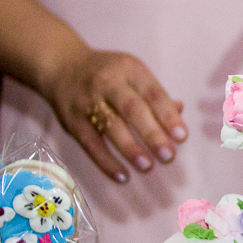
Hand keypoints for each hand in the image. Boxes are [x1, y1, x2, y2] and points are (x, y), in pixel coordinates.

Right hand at [42, 48, 187, 182]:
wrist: (61, 65)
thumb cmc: (109, 74)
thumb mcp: (133, 74)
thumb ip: (156, 95)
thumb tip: (179, 112)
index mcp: (130, 69)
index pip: (153, 93)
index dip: (168, 115)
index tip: (181, 136)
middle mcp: (108, 82)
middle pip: (132, 109)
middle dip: (152, 134)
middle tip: (168, 156)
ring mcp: (87, 101)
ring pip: (110, 127)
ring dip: (130, 149)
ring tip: (148, 167)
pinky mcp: (72, 121)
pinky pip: (90, 143)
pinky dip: (106, 162)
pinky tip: (122, 176)